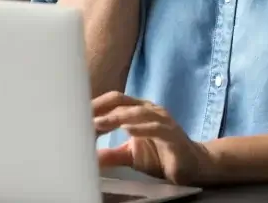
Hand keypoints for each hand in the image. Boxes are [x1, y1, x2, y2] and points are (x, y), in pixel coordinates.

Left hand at [93, 92, 211, 185]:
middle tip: (82, 115)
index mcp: (138, 110)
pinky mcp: (172, 135)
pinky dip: (141, 128)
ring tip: (98, 123)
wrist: (192, 166)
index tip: (75, 114)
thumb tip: (88, 157)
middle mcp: (150, 110)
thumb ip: (111, 154)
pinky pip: (156, 128)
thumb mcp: (130, 155)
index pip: (113, 101)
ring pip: (137, 112)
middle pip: (122, 101)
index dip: (95, 105)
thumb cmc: (160, 157)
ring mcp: (162, 120)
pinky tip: (127, 130)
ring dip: (117, 117)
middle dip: (101, 107)